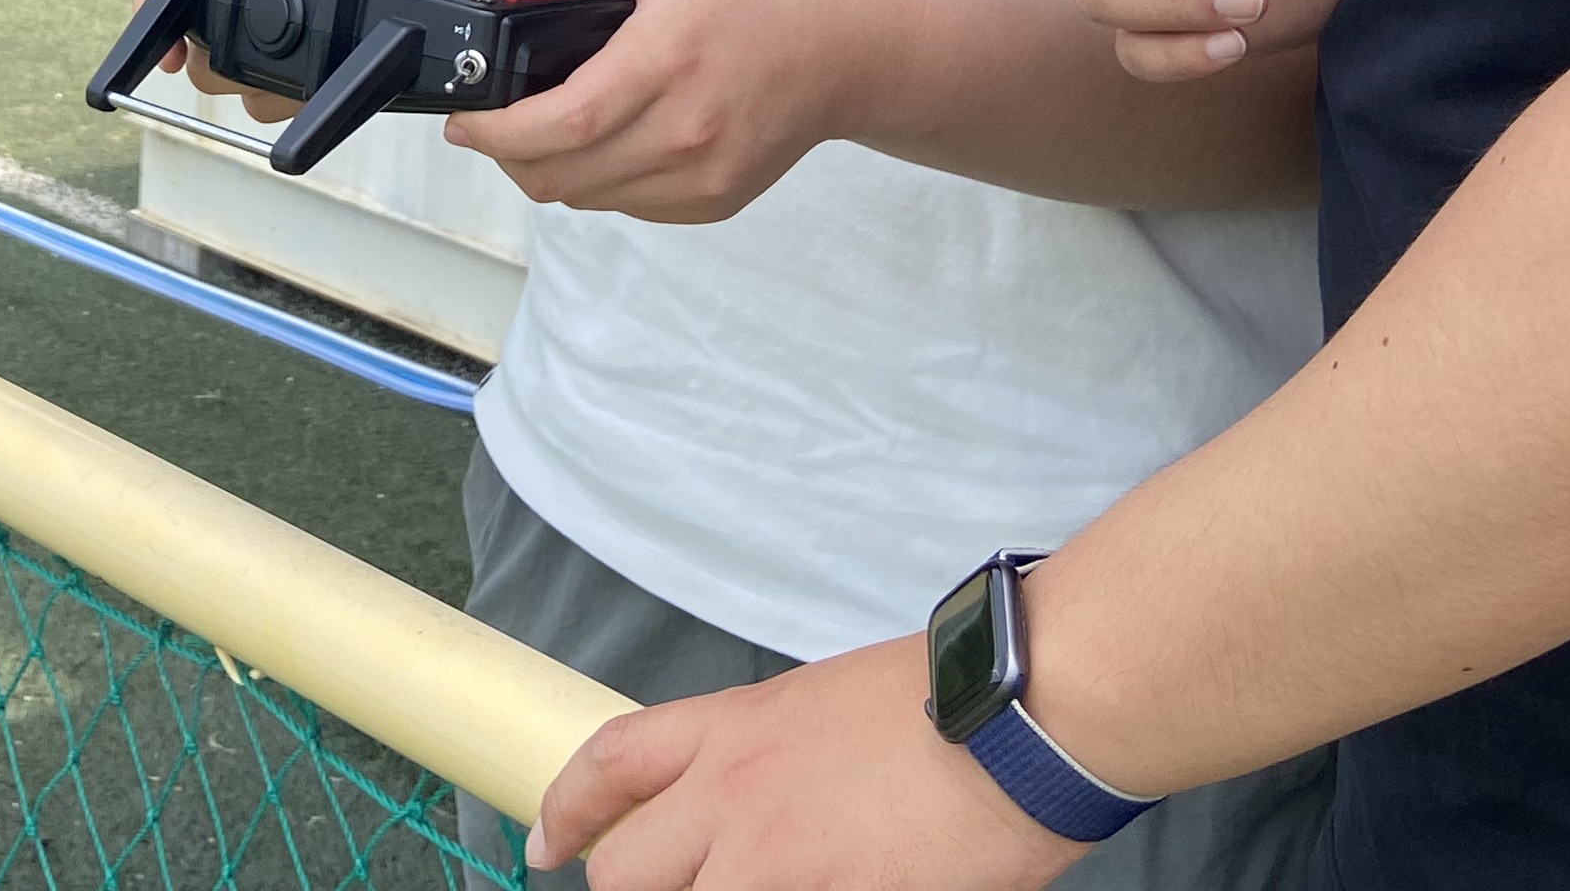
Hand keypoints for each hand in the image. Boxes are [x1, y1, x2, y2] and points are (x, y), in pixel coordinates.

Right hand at [136, 0, 425, 118]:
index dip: (156, 11)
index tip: (168, 50)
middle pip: (204, 46)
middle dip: (222, 60)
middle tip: (263, 49)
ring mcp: (289, 16)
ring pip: (254, 82)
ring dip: (278, 83)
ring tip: (317, 56)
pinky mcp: (332, 42)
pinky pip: (312, 87)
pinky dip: (325, 90)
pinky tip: (351, 73)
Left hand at [446, 0, 884, 221]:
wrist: (844, 42)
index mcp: (666, 59)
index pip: (562, 123)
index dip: (498, 132)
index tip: (462, 118)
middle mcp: (685, 130)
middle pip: (562, 174)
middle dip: (507, 155)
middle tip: (487, 122)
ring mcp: (703, 174)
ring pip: (589, 198)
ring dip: (548, 171)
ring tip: (538, 128)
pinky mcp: (714, 199)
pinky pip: (629, 206)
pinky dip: (597, 182)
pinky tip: (598, 140)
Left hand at [531, 635, 1083, 890]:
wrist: (1022, 713)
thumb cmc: (945, 697)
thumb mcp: (823, 703)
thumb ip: (769, 754)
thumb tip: (749, 804)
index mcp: (734, 729)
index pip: (610, 762)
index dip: (566, 809)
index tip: (547, 844)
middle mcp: (738, 797)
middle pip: (630, 869)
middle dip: (626, 889)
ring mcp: (783, 862)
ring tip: (753, 888)